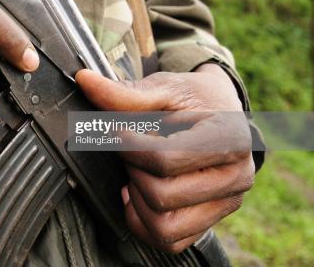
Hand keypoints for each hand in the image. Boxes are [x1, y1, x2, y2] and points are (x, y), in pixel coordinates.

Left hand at [76, 64, 254, 252]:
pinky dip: (143, 220)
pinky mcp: (211, 221)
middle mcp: (236, 177)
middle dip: (133, 169)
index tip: (116, 131)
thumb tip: (85, 81)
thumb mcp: (164, 88)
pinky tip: (139, 192)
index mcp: (229, 139)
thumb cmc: (194, 99)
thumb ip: (126, 93)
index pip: (165, 159)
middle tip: (131, 149)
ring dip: (138, 198)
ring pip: (164, 226)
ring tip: (137, 170)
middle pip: (161, 195)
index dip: (128, 146)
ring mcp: (226, 204)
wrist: (220, 112)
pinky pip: (169, 241)